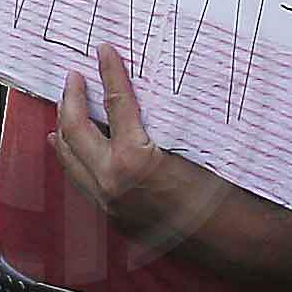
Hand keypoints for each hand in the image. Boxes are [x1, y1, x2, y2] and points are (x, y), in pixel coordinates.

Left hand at [49, 41, 239, 257]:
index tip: (104, 51)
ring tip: (63, 106)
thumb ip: (158, 123)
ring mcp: (108, 202)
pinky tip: (67, 149)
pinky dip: (70, 159)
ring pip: (69, 159)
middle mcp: (112, 181)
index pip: (116, 103)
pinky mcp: (113, 217)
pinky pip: (80, 181)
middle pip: (75, 130)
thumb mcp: (190, 146)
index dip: (110, 72)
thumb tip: (144, 94)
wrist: (229, 240)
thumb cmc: (220, 193)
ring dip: (63, 128)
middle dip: (71, 98)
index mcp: (134, 159)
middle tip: (74, 77)